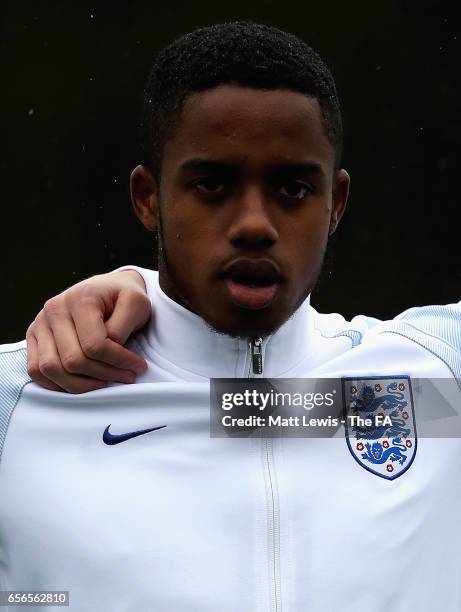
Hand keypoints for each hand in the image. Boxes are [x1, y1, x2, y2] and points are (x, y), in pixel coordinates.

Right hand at [26, 270, 150, 392]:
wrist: (108, 288)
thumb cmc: (123, 297)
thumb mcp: (136, 303)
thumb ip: (122, 326)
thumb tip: (109, 349)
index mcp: (79, 298)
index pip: (94, 345)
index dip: (119, 361)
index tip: (139, 366)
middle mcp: (54, 309)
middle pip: (73, 361)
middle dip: (104, 375)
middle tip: (127, 376)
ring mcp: (41, 323)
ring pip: (51, 369)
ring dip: (81, 385)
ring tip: (105, 382)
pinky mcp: (34, 336)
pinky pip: (36, 370)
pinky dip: (57, 384)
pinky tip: (83, 383)